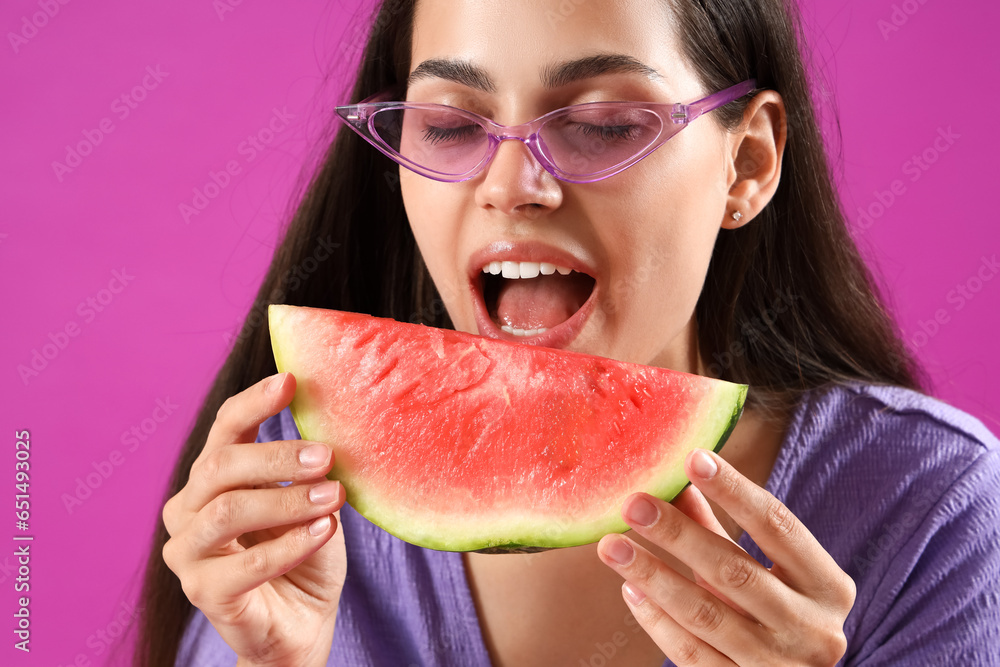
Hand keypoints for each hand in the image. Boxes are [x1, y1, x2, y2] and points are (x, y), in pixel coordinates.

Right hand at [162, 372, 346, 666]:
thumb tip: (332, 427)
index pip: (226, 428)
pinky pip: (245, 564)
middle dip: (276, 456)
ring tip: (332, 497)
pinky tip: (324, 532)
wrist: (302, 623)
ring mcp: (188, 552)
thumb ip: (310, 468)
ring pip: (228, 512)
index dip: (255, 401)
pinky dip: (289, 545)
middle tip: (326, 456)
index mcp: (214, 476)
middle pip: (221, 466)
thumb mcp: (312, 501)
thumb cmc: (304, 553)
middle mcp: (189, 508)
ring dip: (286, 501)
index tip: (291, 380)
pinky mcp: (202, 592)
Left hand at [597, 449, 855, 665]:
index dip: (735, 491)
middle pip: (736, 572)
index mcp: (827, 587)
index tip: (692, 458)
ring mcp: (778, 666)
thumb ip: (719, 529)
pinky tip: (630, 589)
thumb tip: (675, 478)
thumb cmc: (777, 616)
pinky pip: (692, 654)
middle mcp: (811, 629)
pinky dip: (657, 621)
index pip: (778, 526)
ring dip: (654, 576)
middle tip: (633, 503)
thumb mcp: (763, 572)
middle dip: (679, 535)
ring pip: (706, 616)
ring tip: (613, 545)